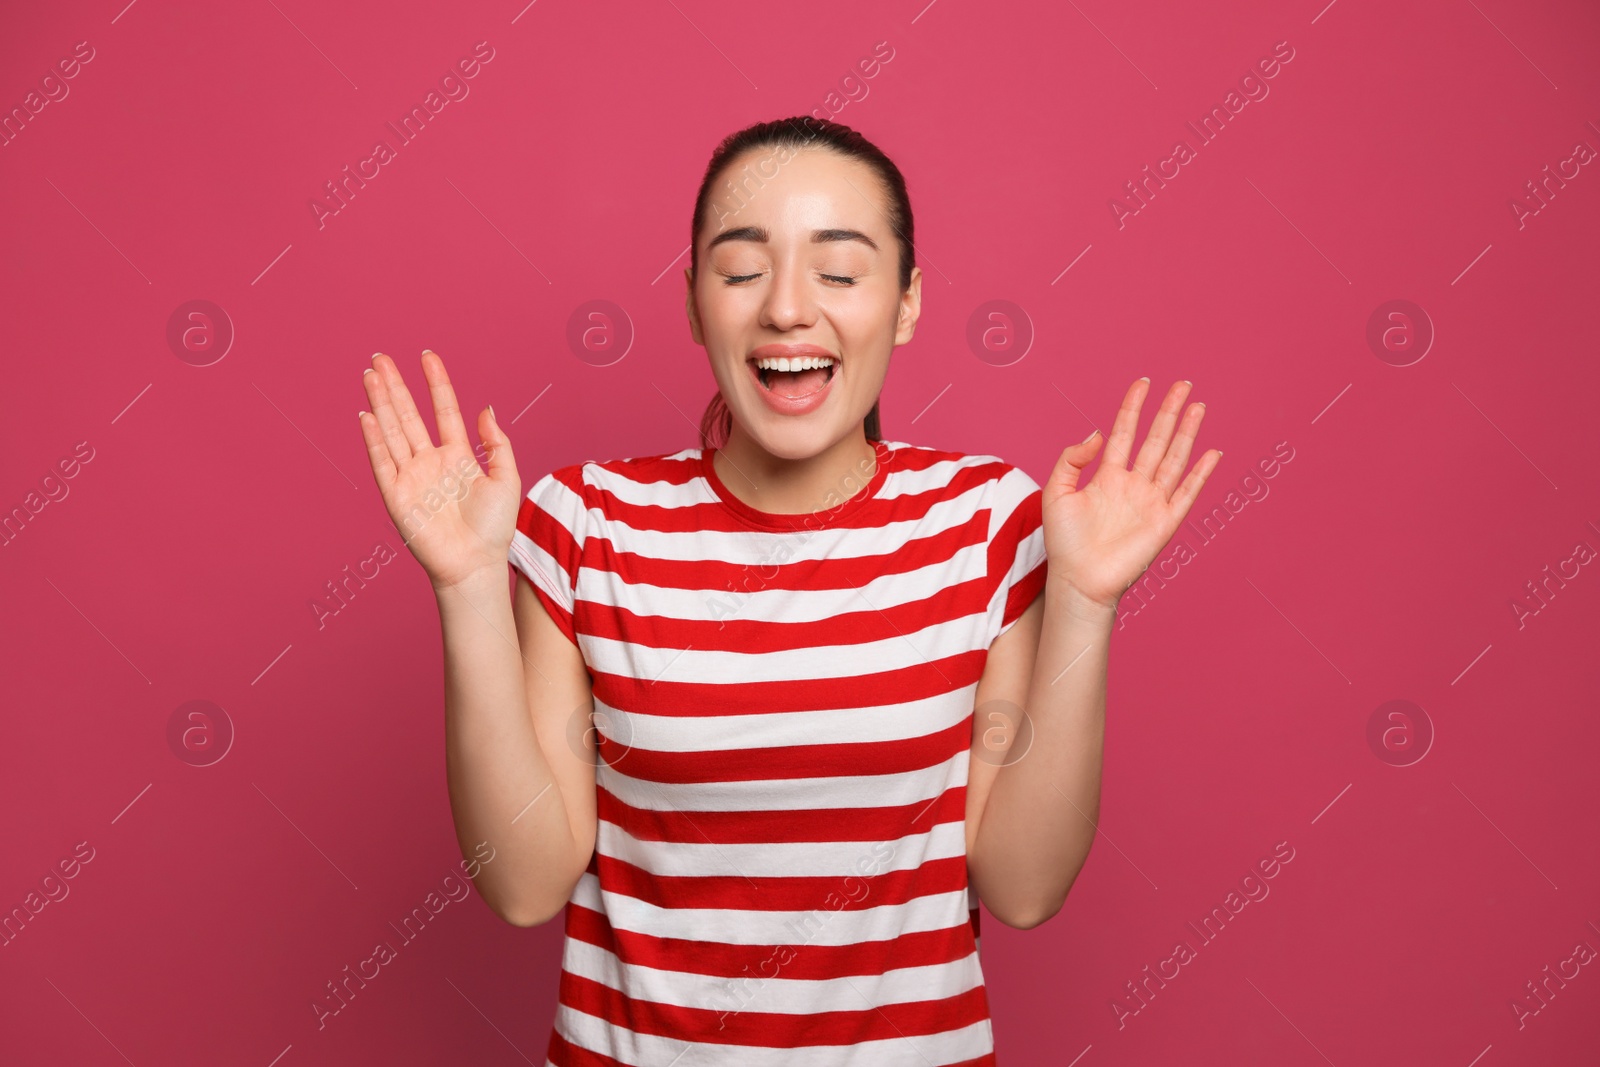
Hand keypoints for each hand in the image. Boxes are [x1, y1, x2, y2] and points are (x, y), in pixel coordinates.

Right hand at [358, 350, 520, 590]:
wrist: (476, 563)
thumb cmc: (495, 527)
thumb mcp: (506, 479)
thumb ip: (497, 444)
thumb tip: (486, 408)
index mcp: (458, 456)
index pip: (444, 410)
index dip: (436, 383)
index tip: (428, 356)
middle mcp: (431, 462)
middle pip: (409, 416)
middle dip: (396, 386)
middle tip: (381, 358)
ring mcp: (412, 477)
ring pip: (392, 432)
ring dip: (380, 403)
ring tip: (371, 375)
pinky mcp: (397, 496)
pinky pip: (382, 462)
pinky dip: (374, 439)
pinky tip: (367, 415)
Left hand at [1041, 378, 1219, 610]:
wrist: (1078, 580)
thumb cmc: (1064, 542)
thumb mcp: (1056, 493)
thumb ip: (1071, 460)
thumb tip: (1098, 433)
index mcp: (1107, 476)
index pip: (1124, 432)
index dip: (1133, 407)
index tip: (1143, 383)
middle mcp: (1133, 484)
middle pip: (1156, 439)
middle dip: (1169, 411)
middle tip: (1183, 384)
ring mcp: (1151, 502)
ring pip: (1174, 458)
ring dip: (1187, 433)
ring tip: (1198, 406)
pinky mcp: (1165, 522)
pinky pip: (1186, 493)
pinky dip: (1200, 474)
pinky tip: (1212, 453)